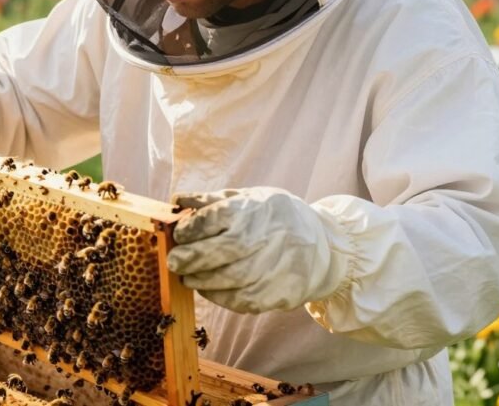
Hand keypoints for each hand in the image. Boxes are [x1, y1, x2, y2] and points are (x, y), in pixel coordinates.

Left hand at [167, 187, 349, 313]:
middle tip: (173, 263)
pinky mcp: (282, 293)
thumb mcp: (249, 198)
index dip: (191, 229)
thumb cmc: (276, 218)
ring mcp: (277, 267)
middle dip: (191, 259)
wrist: (325, 246)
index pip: (216, 218)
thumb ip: (211, 201)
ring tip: (189, 278)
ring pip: (231, 279)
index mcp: (255, 209)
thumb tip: (176, 200)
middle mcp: (268, 237)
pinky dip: (221, 297)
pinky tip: (211, 290)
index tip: (178, 236)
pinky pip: (244, 300)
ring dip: (202, 281)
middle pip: (222, 251)